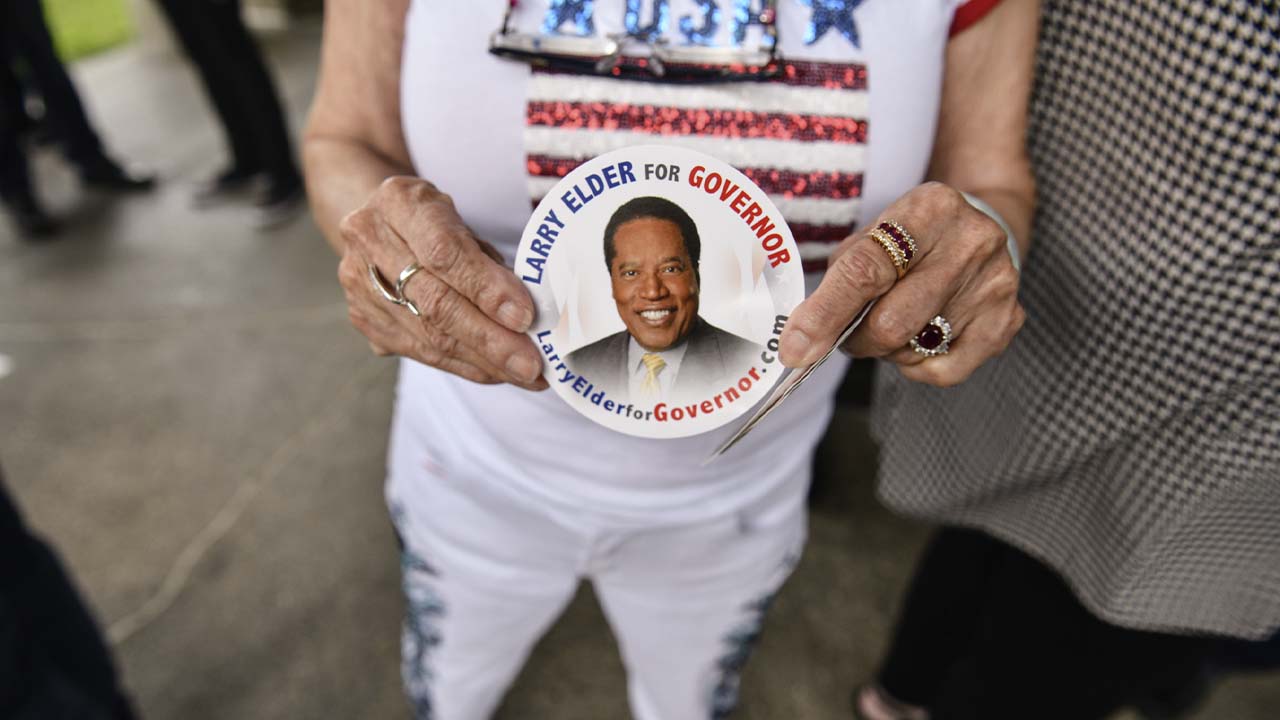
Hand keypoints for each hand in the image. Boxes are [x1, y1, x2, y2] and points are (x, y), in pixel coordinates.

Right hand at [337, 176, 547, 389]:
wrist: (377, 223)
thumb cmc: (432, 220)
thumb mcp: (461, 218)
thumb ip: (486, 259)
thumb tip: (527, 311)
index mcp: (398, 201)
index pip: (444, 252)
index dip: (486, 288)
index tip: (524, 316)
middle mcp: (369, 240)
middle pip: (434, 302)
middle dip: (489, 338)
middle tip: (530, 363)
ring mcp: (359, 284)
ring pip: (428, 335)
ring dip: (482, 361)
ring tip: (523, 374)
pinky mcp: (365, 320)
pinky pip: (421, 352)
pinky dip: (464, 365)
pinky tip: (495, 373)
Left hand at [780, 182, 1024, 386]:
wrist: (983, 229)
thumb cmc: (911, 239)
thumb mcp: (873, 235)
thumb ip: (840, 280)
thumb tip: (801, 341)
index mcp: (928, 209)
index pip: (865, 271)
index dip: (824, 314)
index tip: (795, 348)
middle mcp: (970, 242)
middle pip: (890, 323)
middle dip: (857, 339)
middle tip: (852, 332)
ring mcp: (995, 284)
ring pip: (913, 350)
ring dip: (887, 350)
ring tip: (896, 320)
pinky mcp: (1007, 320)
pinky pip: (943, 371)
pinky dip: (917, 366)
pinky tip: (921, 339)